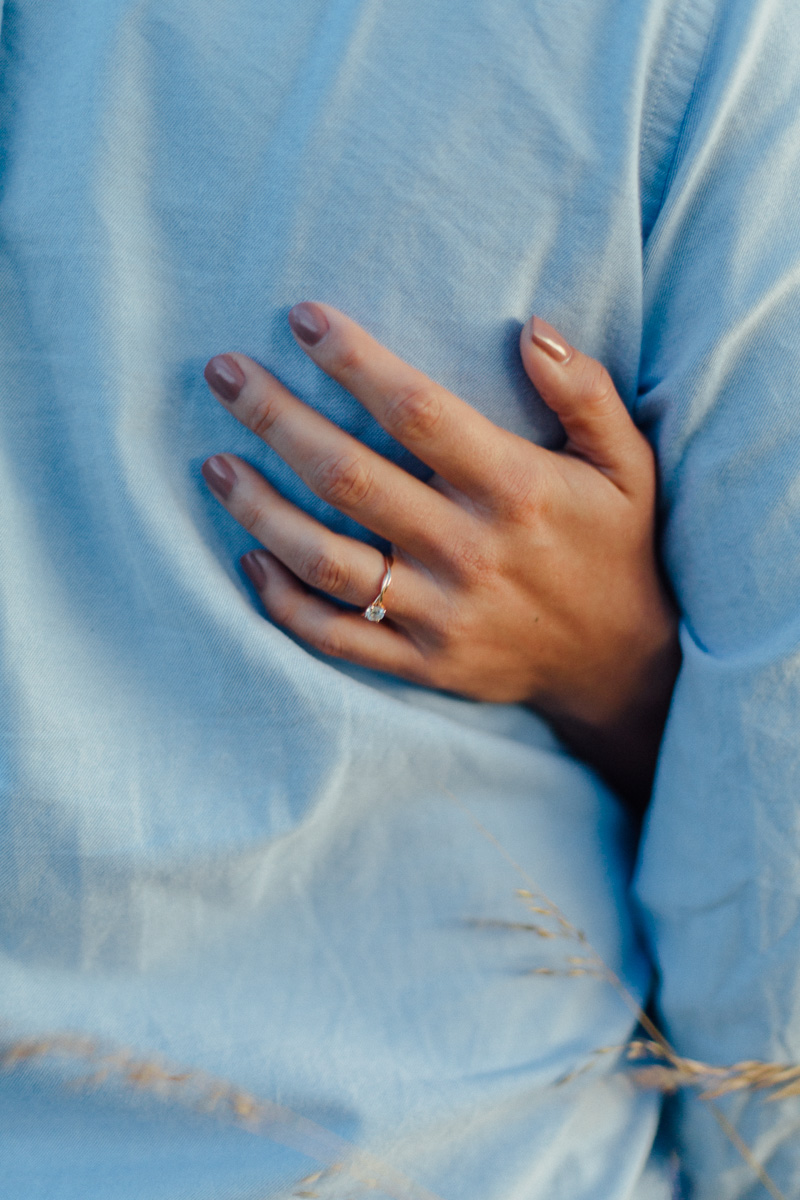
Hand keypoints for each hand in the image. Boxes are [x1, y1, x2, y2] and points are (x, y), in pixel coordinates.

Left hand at [201, 302, 679, 808]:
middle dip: (276, 417)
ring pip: (325, 560)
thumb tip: (533, 327)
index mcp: (515, 490)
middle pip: (349, 476)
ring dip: (260, 508)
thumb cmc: (615, 546)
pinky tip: (248, 557)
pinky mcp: (420, 661)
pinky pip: (334, 636)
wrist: (618, 663)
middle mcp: (468, 550)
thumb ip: (585, 392)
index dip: (355, 361)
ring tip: (213, 463)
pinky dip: (282, 601)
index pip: (418, 411)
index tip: (303, 319)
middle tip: (223, 373)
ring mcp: (439, 612)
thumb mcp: (627, 463)